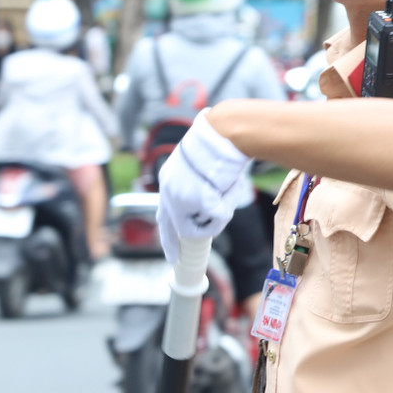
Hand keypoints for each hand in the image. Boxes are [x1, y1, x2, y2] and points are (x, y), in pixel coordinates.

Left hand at [157, 109, 250, 265]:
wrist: (225, 133)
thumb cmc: (219, 144)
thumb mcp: (199, 167)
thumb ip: (197, 187)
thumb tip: (208, 207)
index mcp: (168, 180)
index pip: (163, 214)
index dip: (167, 235)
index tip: (171, 253)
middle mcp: (169, 191)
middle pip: (175, 228)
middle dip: (178, 243)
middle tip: (177, 260)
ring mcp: (182, 198)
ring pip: (202, 224)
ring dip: (217, 215)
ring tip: (226, 190)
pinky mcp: (198, 201)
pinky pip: (218, 218)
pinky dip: (227, 208)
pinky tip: (230, 188)